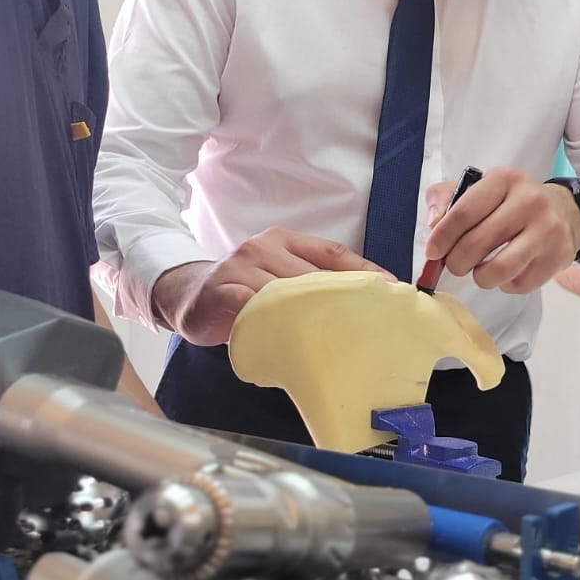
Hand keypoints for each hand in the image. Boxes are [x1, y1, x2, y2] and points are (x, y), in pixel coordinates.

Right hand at [152, 228, 388, 346]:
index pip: (332, 252)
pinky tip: (289, 339)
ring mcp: (240, 266)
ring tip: (340, 337)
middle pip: (312, 273)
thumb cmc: (242, 290)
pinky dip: (271, 322)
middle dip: (343, 298)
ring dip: (311, 314)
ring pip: (285, 290)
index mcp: (284, 239)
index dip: (364, 271)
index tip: (392, 289)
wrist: (186, 295)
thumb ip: (310, 284)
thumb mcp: (278, 278)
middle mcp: (263, 246)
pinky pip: (252, 306)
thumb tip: (360, 304)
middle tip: (372, 322)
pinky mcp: (221, 290)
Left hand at [422, 167, 579, 295]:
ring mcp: (547, 230)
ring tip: (480, 272)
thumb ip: (448, 198)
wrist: (564, 211)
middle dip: (457, 262)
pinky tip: (506, 273)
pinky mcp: (558, 256)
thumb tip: (434, 223)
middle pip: (477, 243)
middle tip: (455, 265)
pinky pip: (520, 284)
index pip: (463, 211)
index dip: (442, 236)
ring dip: (480, 277)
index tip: (432, 252)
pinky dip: (505, 285)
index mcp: (504, 179)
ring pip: (500, 269)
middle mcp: (529, 201)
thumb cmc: (512, 202)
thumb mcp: (481, 188)